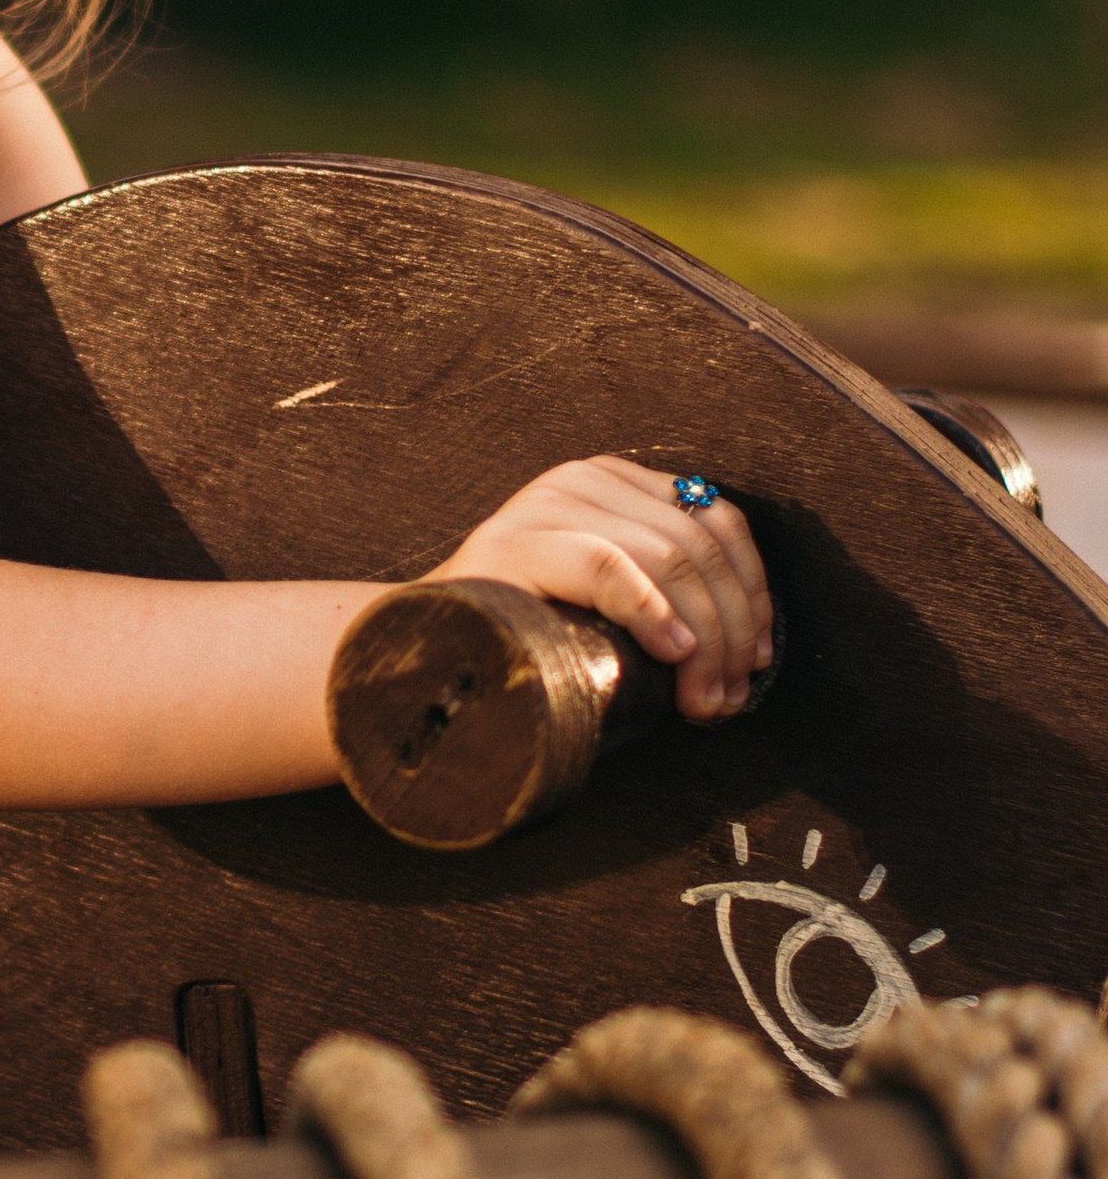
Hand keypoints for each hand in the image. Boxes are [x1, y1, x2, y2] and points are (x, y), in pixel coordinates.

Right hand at [433, 457, 773, 725]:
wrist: (422, 646)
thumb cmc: (526, 635)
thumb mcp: (610, 600)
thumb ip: (665, 589)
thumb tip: (751, 645)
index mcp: (612, 482)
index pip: (716, 520)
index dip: (753, 591)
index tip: (757, 658)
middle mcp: (582, 478)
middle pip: (699, 544)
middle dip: (731, 630)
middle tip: (727, 698)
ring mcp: (546, 504)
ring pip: (669, 558)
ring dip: (704, 641)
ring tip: (701, 700)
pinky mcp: (517, 541)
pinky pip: (608, 566)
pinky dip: (652, 613)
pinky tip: (672, 654)